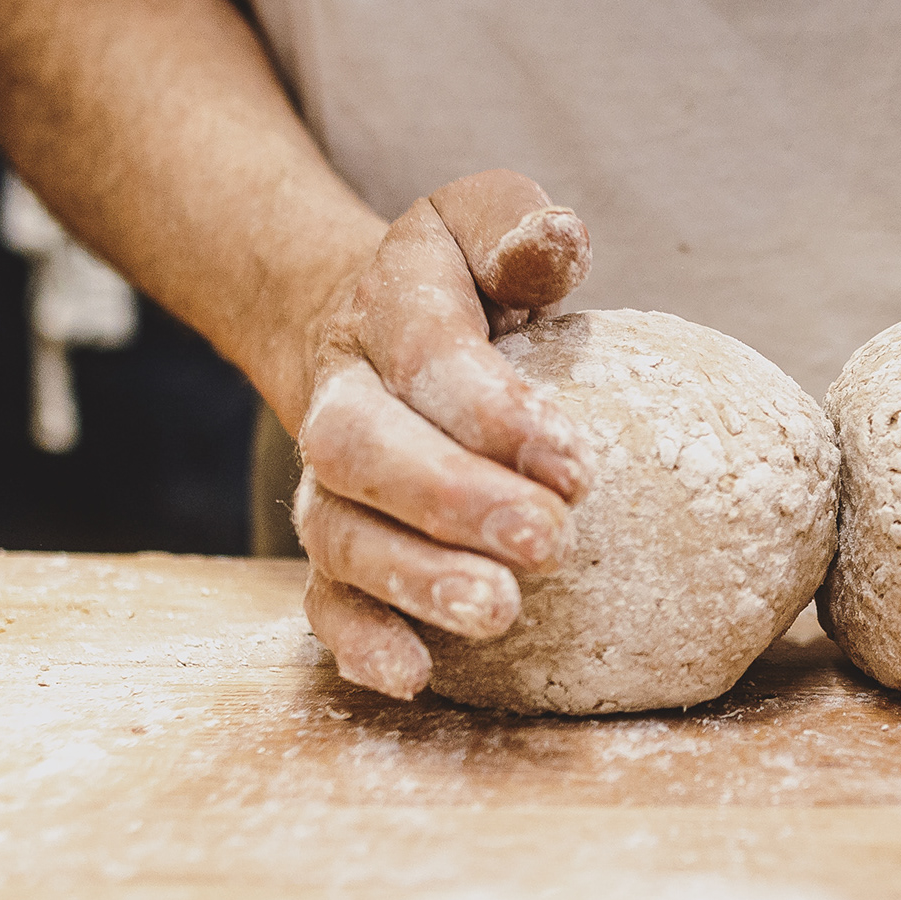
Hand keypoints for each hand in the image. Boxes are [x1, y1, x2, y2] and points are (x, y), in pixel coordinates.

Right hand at [296, 172, 595, 700]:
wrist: (352, 320)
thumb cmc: (458, 279)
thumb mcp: (482, 222)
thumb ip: (517, 230)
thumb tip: (559, 238)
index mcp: (389, 306)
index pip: (430, 357)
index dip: (496, 412)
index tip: (576, 465)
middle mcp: (342, 395)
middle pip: (366, 448)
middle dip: (453, 499)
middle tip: (548, 542)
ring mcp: (329, 479)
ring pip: (341, 533)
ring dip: (415, 579)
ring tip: (497, 612)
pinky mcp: (333, 542)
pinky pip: (324, 598)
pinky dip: (359, 641)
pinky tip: (413, 677)